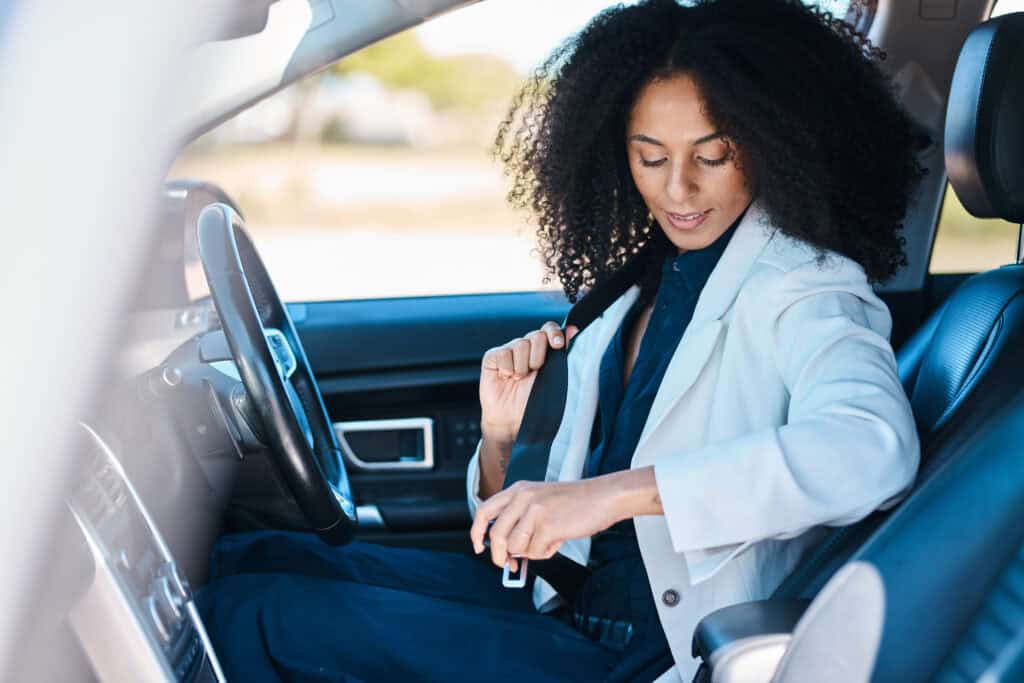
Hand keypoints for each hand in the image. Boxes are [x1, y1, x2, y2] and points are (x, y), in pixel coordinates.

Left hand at [469, 478, 620, 571]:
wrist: (603, 497)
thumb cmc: (575, 502)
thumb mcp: (540, 499)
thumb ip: (520, 518)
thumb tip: (506, 551)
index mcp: (518, 490)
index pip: (484, 511)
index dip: (477, 532)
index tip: (479, 547)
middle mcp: (522, 498)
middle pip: (496, 535)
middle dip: (500, 555)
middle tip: (509, 564)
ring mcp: (534, 512)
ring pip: (515, 547)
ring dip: (530, 552)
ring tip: (547, 541)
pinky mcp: (547, 527)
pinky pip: (535, 553)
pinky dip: (545, 553)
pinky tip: (557, 541)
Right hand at [478, 321, 578, 444]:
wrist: (512, 421)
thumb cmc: (534, 402)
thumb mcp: (554, 378)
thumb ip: (563, 354)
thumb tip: (574, 330)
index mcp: (543, 350)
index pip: (549, 329)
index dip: (554, 333)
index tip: (558, 344)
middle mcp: (526, 347)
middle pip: (537, 335)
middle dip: (539, 355)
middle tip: (535, 372)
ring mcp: (509, 351)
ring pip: (520, 344)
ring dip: (522, 366)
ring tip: (518, 379)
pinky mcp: (493, 357)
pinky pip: (503, 353)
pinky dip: (507, 368)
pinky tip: (505, 378)